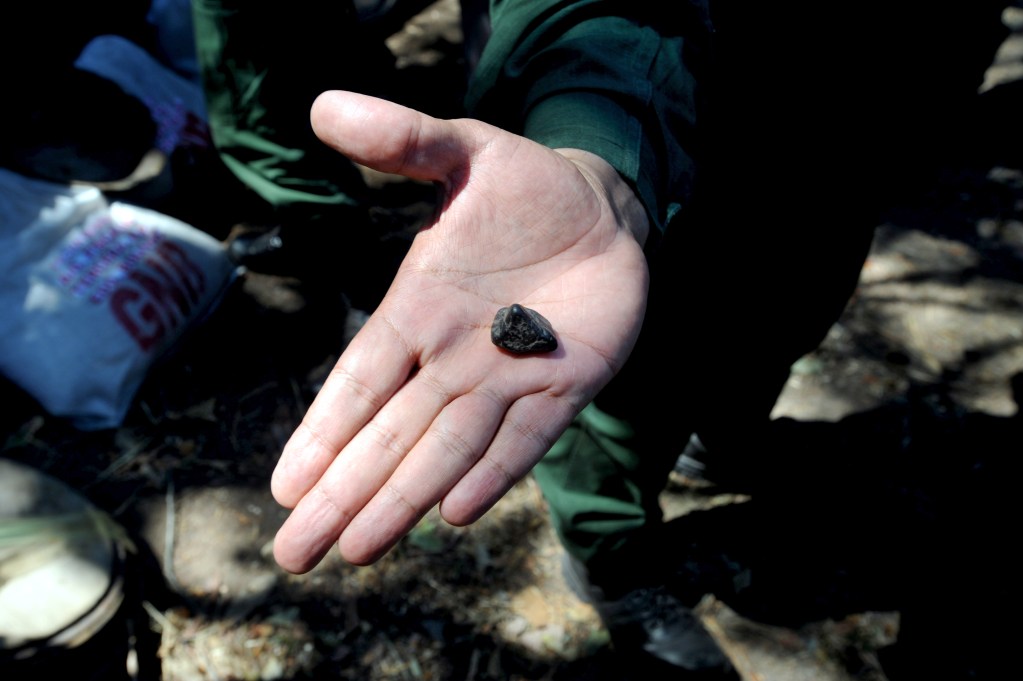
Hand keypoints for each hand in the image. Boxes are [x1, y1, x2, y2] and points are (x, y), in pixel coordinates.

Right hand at [271, 91, 649, 571]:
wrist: (601, 209)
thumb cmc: (520, 190)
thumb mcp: (462, 151)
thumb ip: (403, 140)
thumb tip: (323, 105)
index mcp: (417, 311)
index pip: (358, 382)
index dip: (322, 432)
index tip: (284, 486)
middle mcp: (453, 357)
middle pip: (389, 435)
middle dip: (343, 494)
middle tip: (294, 554)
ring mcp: (509, 377)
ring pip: (447, 449)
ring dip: (404, 499)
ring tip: (358, 551)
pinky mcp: (567, 385)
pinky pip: (526, 437)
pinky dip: (493, 472)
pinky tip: (454, 513)